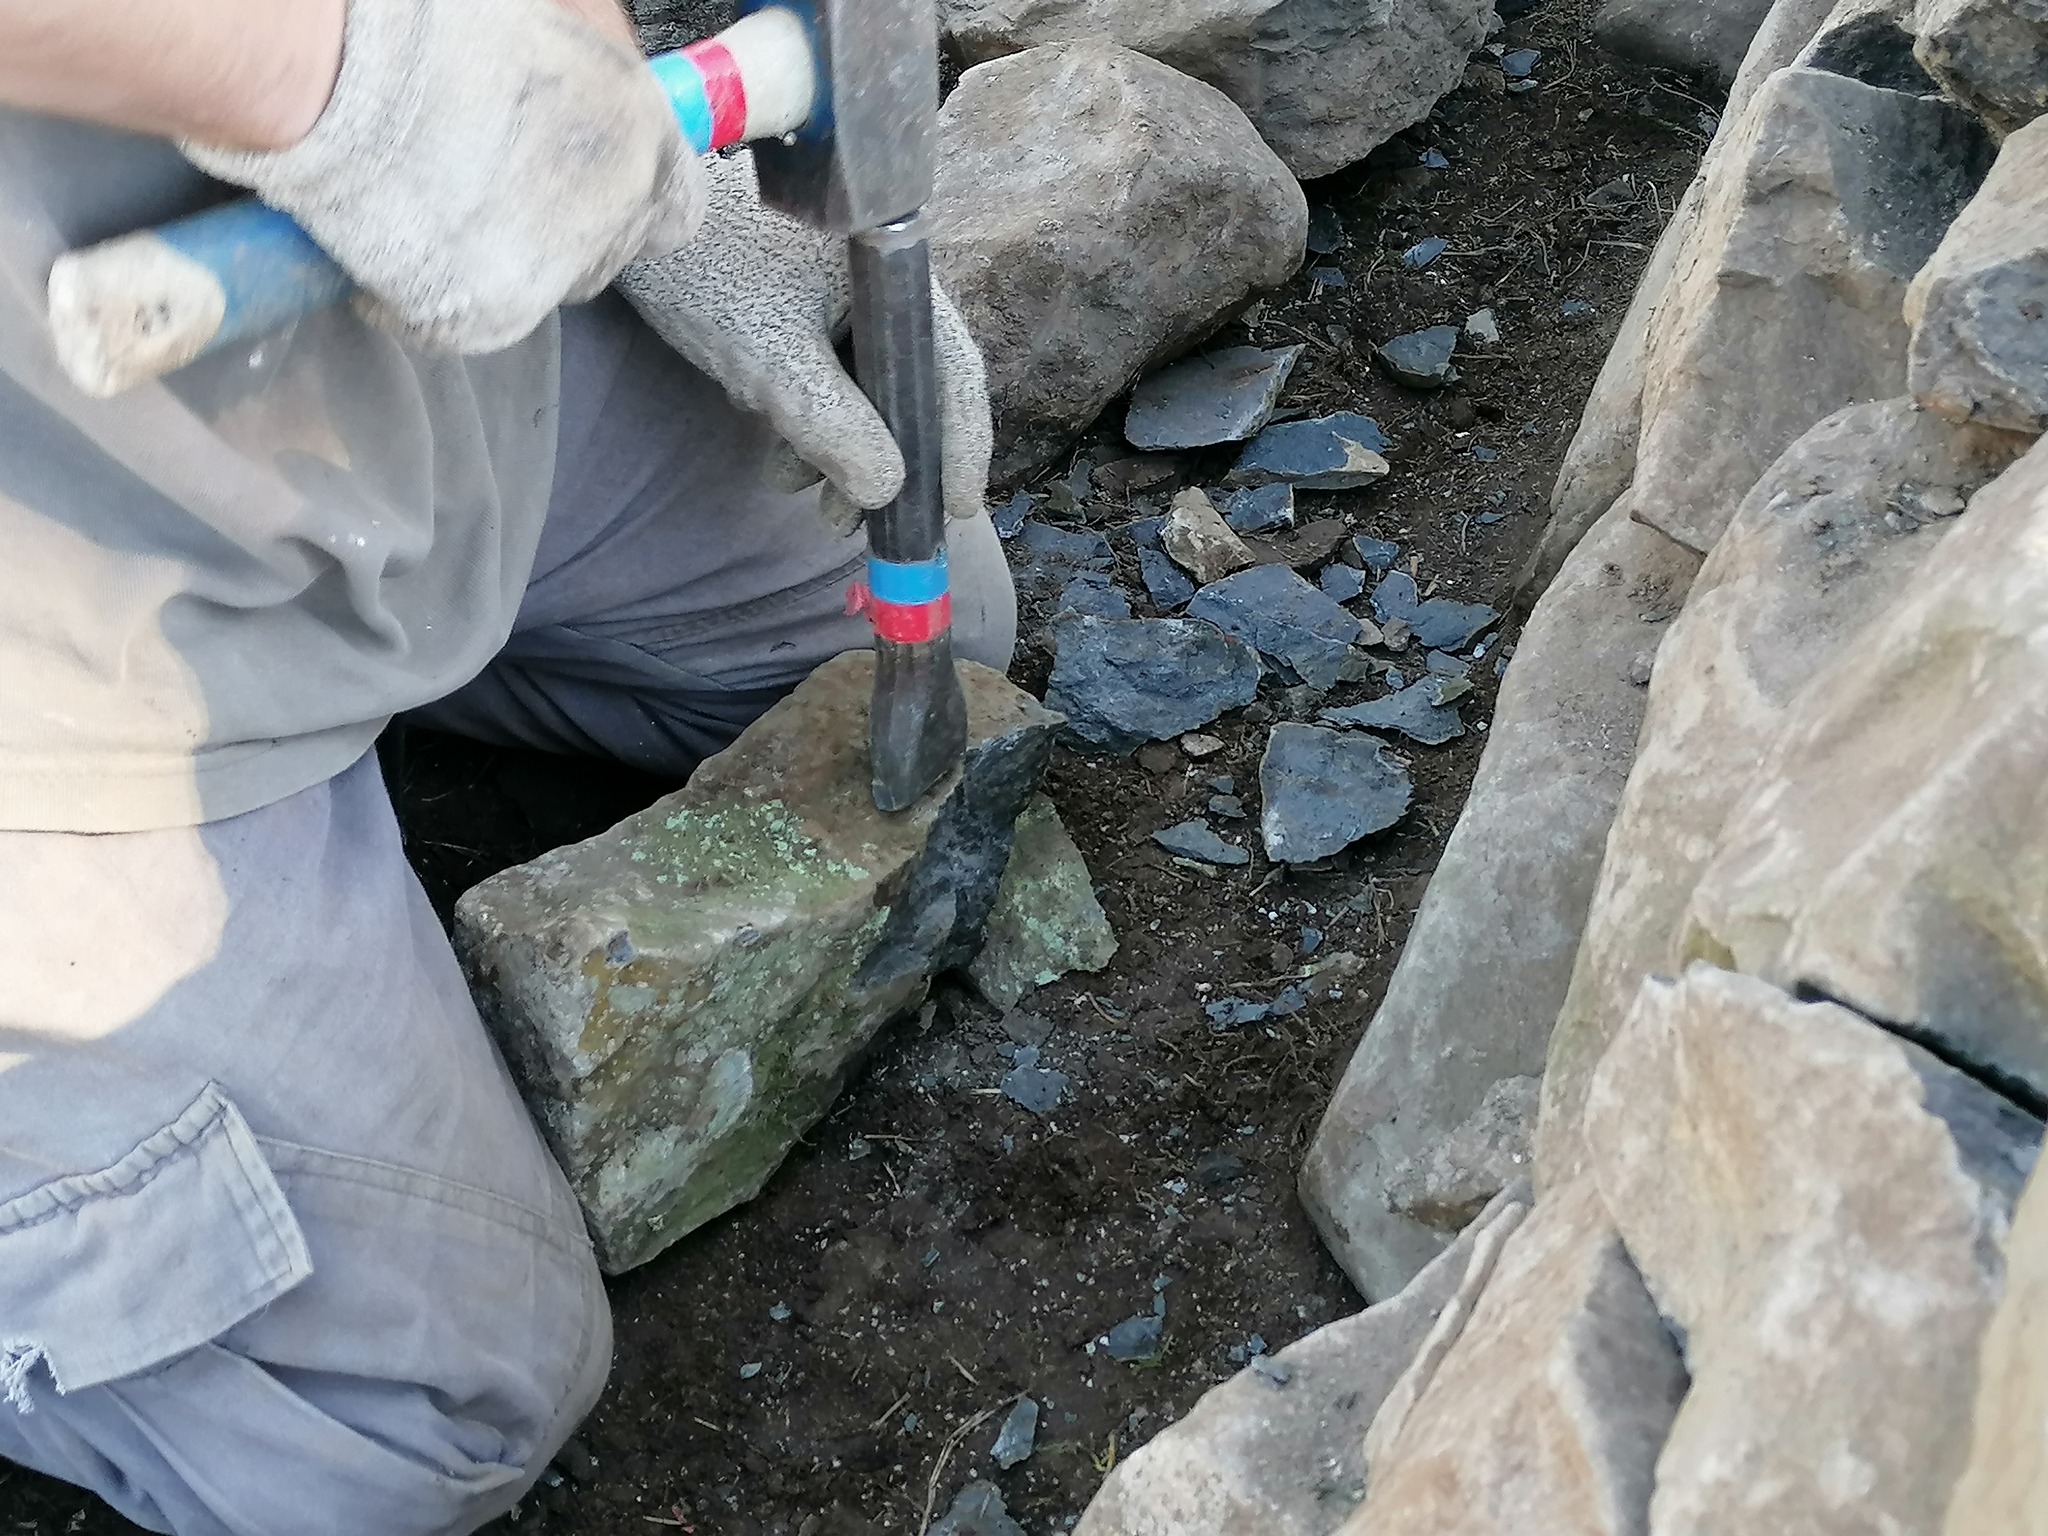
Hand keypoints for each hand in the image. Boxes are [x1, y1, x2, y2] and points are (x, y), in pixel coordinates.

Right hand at [179, 0, 705, 353]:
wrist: (342, 68)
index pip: (678, 206)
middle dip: (567, 229)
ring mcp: (556, 272)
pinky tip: (392, 242)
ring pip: (546, 289)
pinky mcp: (489, 317)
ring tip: (439, 203)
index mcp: (643, 137)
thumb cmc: (439, 25)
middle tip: (498, 185)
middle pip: (610, 253)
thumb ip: (604, 67)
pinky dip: (431, 296)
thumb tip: (621, 88)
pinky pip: (468, 321)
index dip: (635, 198)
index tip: (599, 187)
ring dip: (506, 259)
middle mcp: (615, 213)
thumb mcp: (558, 17)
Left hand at [615, 149, 993, 530]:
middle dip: (881, 460)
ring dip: (834, 445)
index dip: (959, 446)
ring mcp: (834, 287)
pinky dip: (805, 413)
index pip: (952, 372)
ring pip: (857, 381)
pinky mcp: (791, 295)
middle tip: (853, 522)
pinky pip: (819, 365)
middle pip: (904, 383)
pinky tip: (774, 449)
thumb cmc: (707, 268)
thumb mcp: (774, 362)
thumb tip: (888, 489)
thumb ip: (835, 429)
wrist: (623, 198)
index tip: (954, 510)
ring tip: (796, 490)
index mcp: (894, 281)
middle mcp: (877, 281)